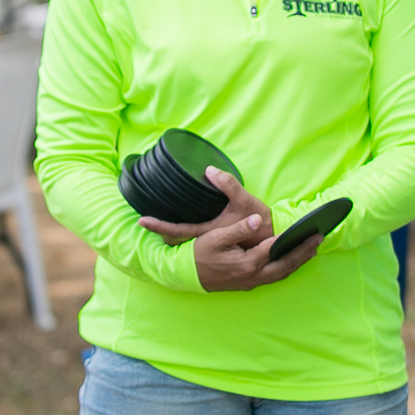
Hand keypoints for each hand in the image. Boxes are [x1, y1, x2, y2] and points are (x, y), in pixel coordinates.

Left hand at [140, 167, 269, 245]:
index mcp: (207, 233)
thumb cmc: (258, 221)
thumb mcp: (244, 200)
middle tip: (143, 222)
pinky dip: (181, 236)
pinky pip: (193, 241)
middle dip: (158, 232)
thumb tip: (209, 170)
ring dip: (168, 234)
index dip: (158, 226)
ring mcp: (209, 245)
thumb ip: (228, 184)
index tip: (141, 220)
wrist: (273, 240)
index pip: (176, 231)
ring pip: (182, 242)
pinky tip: (179, 227)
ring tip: (156, 224)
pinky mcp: (216, 243)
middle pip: (174, 240)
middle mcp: (205, 242)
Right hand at [192, 210, 322, 291]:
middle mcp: (253, 276)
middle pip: (286, 265)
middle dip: (303, 252)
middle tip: (319, 240)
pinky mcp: (248, 284)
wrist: (186, 275)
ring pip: (281, 273)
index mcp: (247, 263)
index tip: (310, 231)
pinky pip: (274, 276)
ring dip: (297, 261)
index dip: (294, 239)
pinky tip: (291, 260)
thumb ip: (238, 229)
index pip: (277, 249)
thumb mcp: (215, 237)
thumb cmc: (198, 254)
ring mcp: (251, 282)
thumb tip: (257, 220)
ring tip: (311, 249)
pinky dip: (286, 268)